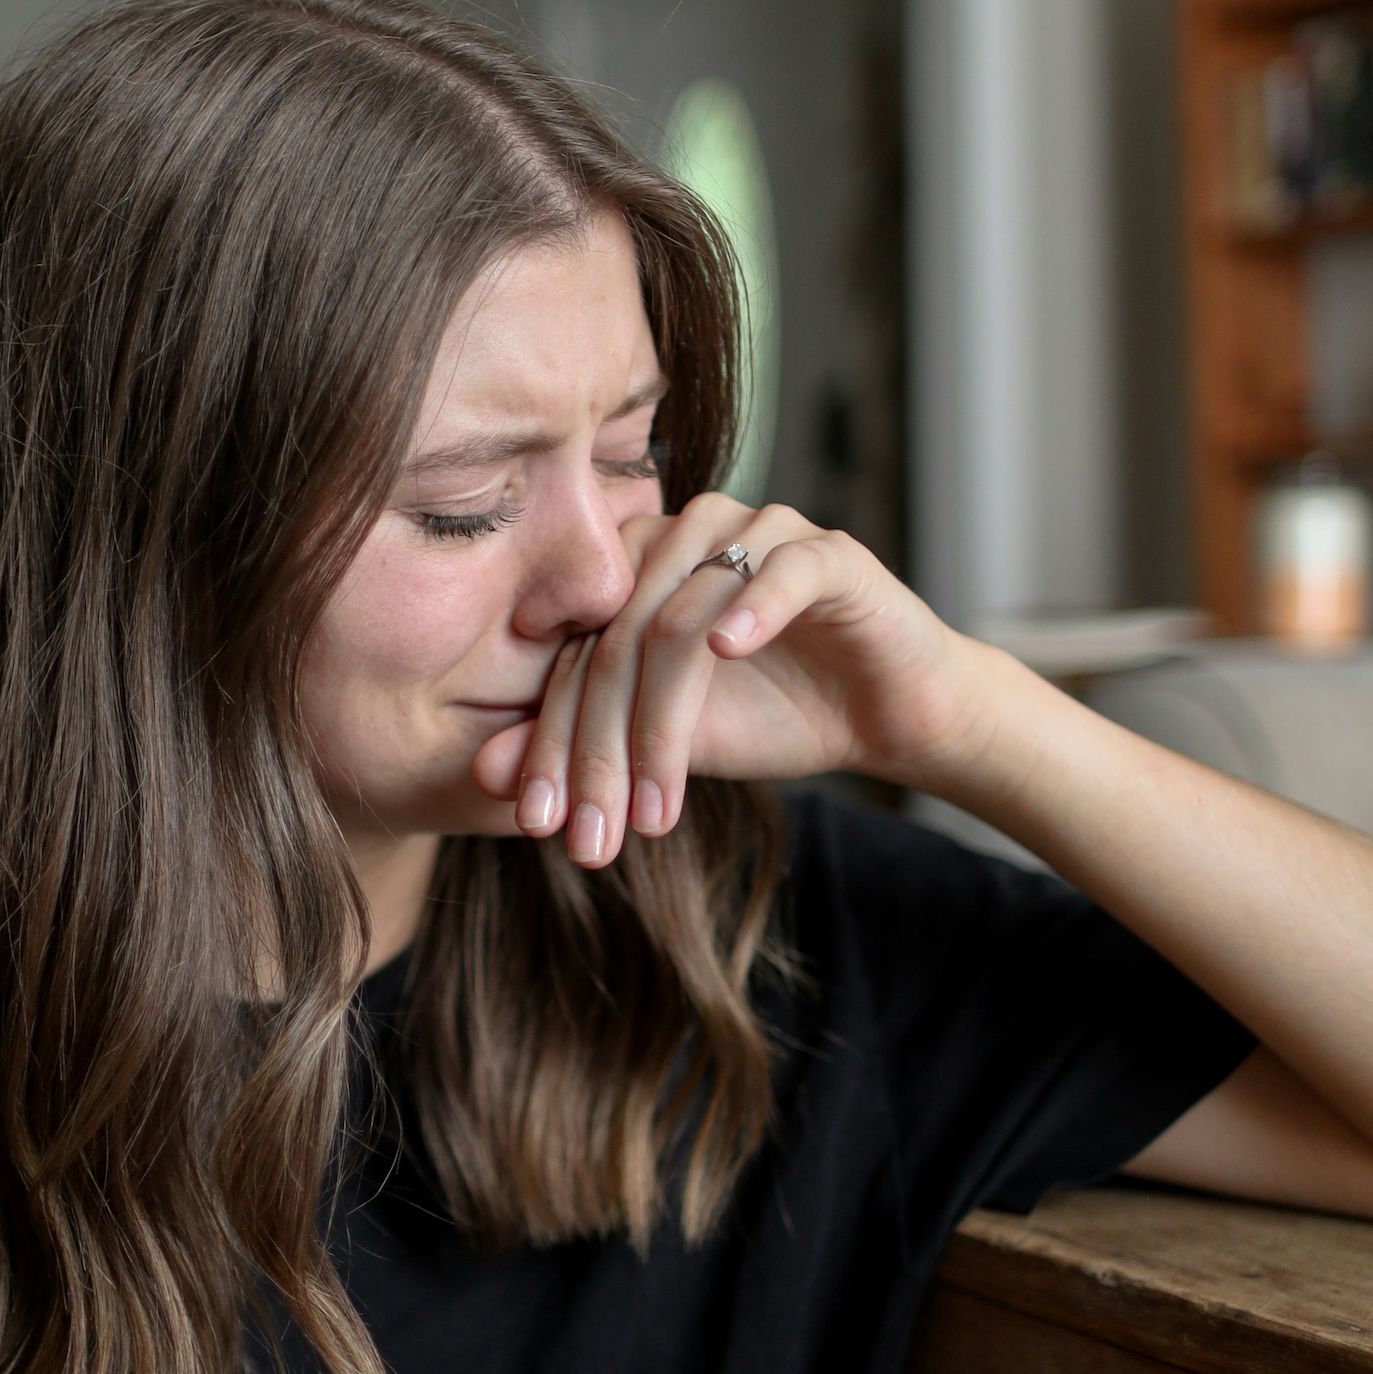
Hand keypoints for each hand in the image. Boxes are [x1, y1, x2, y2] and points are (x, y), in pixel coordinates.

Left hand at [471, 495, 986, 865]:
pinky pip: (781, 569)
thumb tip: (484, 774)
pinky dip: (753, 607)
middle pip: (615, 641)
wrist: (888, 713)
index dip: (553, 743)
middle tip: (593, 838)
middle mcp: (684, 538)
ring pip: (680, 618)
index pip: (573, 655)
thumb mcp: (667, 743)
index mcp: (634, 573)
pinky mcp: (827, 553)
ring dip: (662, 724)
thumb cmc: (772, 714)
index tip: (540, 826)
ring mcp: (756, 535)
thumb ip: (587, 743)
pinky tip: (730, 652)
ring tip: (656, 809)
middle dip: (600, 753)